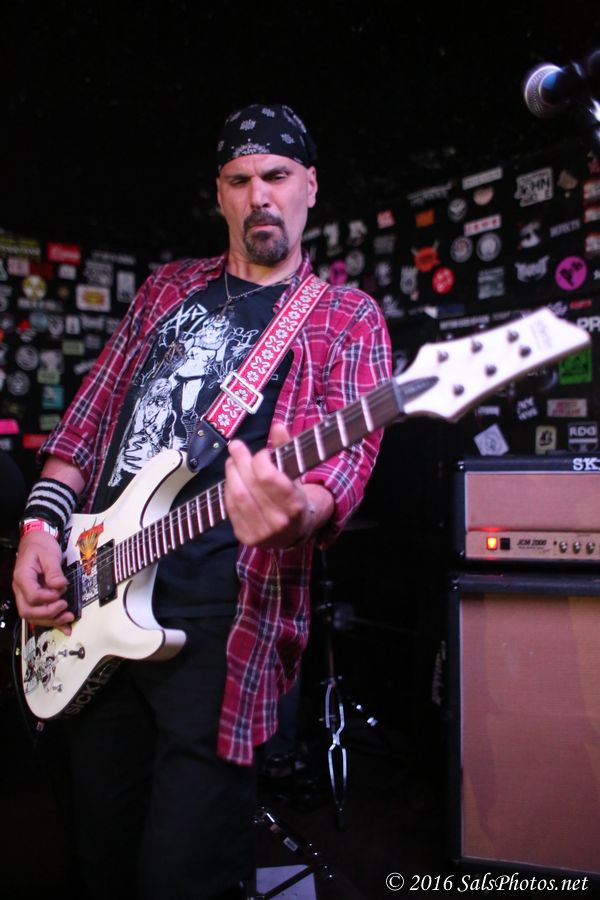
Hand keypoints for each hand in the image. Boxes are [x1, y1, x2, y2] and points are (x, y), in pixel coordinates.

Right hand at [13, 532, 73, 634]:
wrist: (35, 541)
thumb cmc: (40, 546)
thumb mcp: (49, 554)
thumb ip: (54, 571)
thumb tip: (60, 585)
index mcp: (23, 577)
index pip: (32, 596)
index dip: (47, 598)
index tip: (60, 593)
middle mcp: (21, 589)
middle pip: (28, 611)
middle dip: (48, 614)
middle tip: (65, 607)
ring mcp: (25, 595)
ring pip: (33, 616)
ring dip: (51, 620)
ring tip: (68, 617)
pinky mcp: (33, 598)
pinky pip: (39, 614)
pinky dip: (52, 622)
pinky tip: (64, 627)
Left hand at [224, 423, 331, 549]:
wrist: (294, 533)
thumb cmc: (294, 497)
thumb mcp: (295, 474)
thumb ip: (286, 449)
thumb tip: (277, 426)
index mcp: (294, 504)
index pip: (268, 477)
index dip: (259, 460)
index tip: (261, 453)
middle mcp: (278, 521)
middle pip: (250, 485)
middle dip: (240, 461)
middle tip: (236, 446)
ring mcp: (261, 532)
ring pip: (238, 496)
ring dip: (231, 474)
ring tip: (231, 461)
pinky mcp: (247, 537)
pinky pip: (230, 508)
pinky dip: (228, 490)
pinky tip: (231, 480)